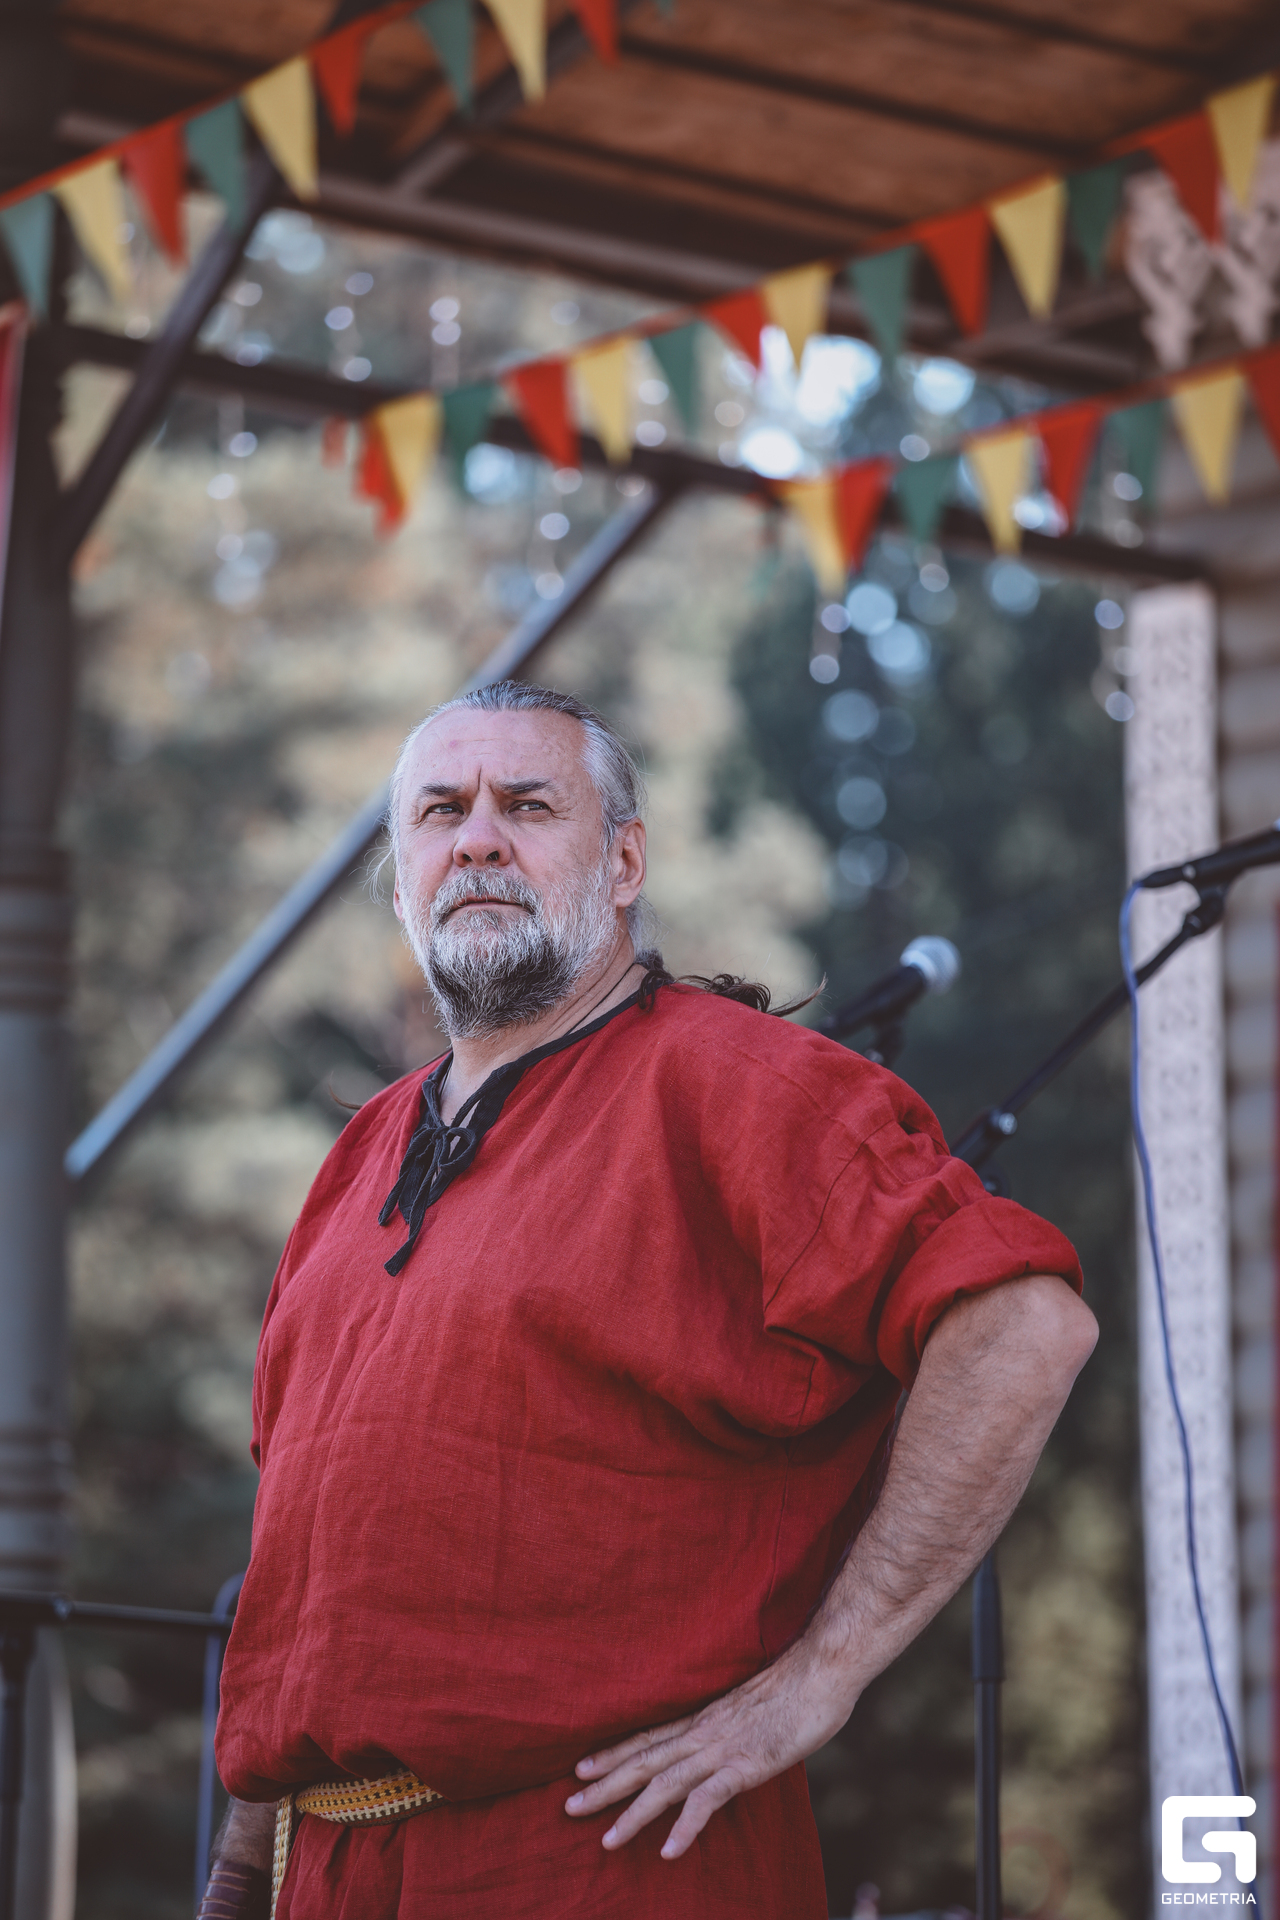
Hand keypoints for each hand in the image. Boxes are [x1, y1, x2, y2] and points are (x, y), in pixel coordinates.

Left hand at [564, 1630, 854, 1859]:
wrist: (821, 1667)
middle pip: (644, 1762)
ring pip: (665, 1784)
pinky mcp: (747, 1764)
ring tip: (607, 1841)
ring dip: (633, 1814)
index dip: (613, 1753)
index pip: (648, 1737)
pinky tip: (669, 1850)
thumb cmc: (796, 1685)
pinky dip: (686, 1825)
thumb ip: (733, 1728)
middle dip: (605, 1786)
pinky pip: (708, 1799)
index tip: (580, 1767)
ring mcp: (722, 1748)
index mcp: (703, 1718)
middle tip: (568, 1807)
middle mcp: (703, 1732)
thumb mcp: (753, 1708)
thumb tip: (724, 1743)